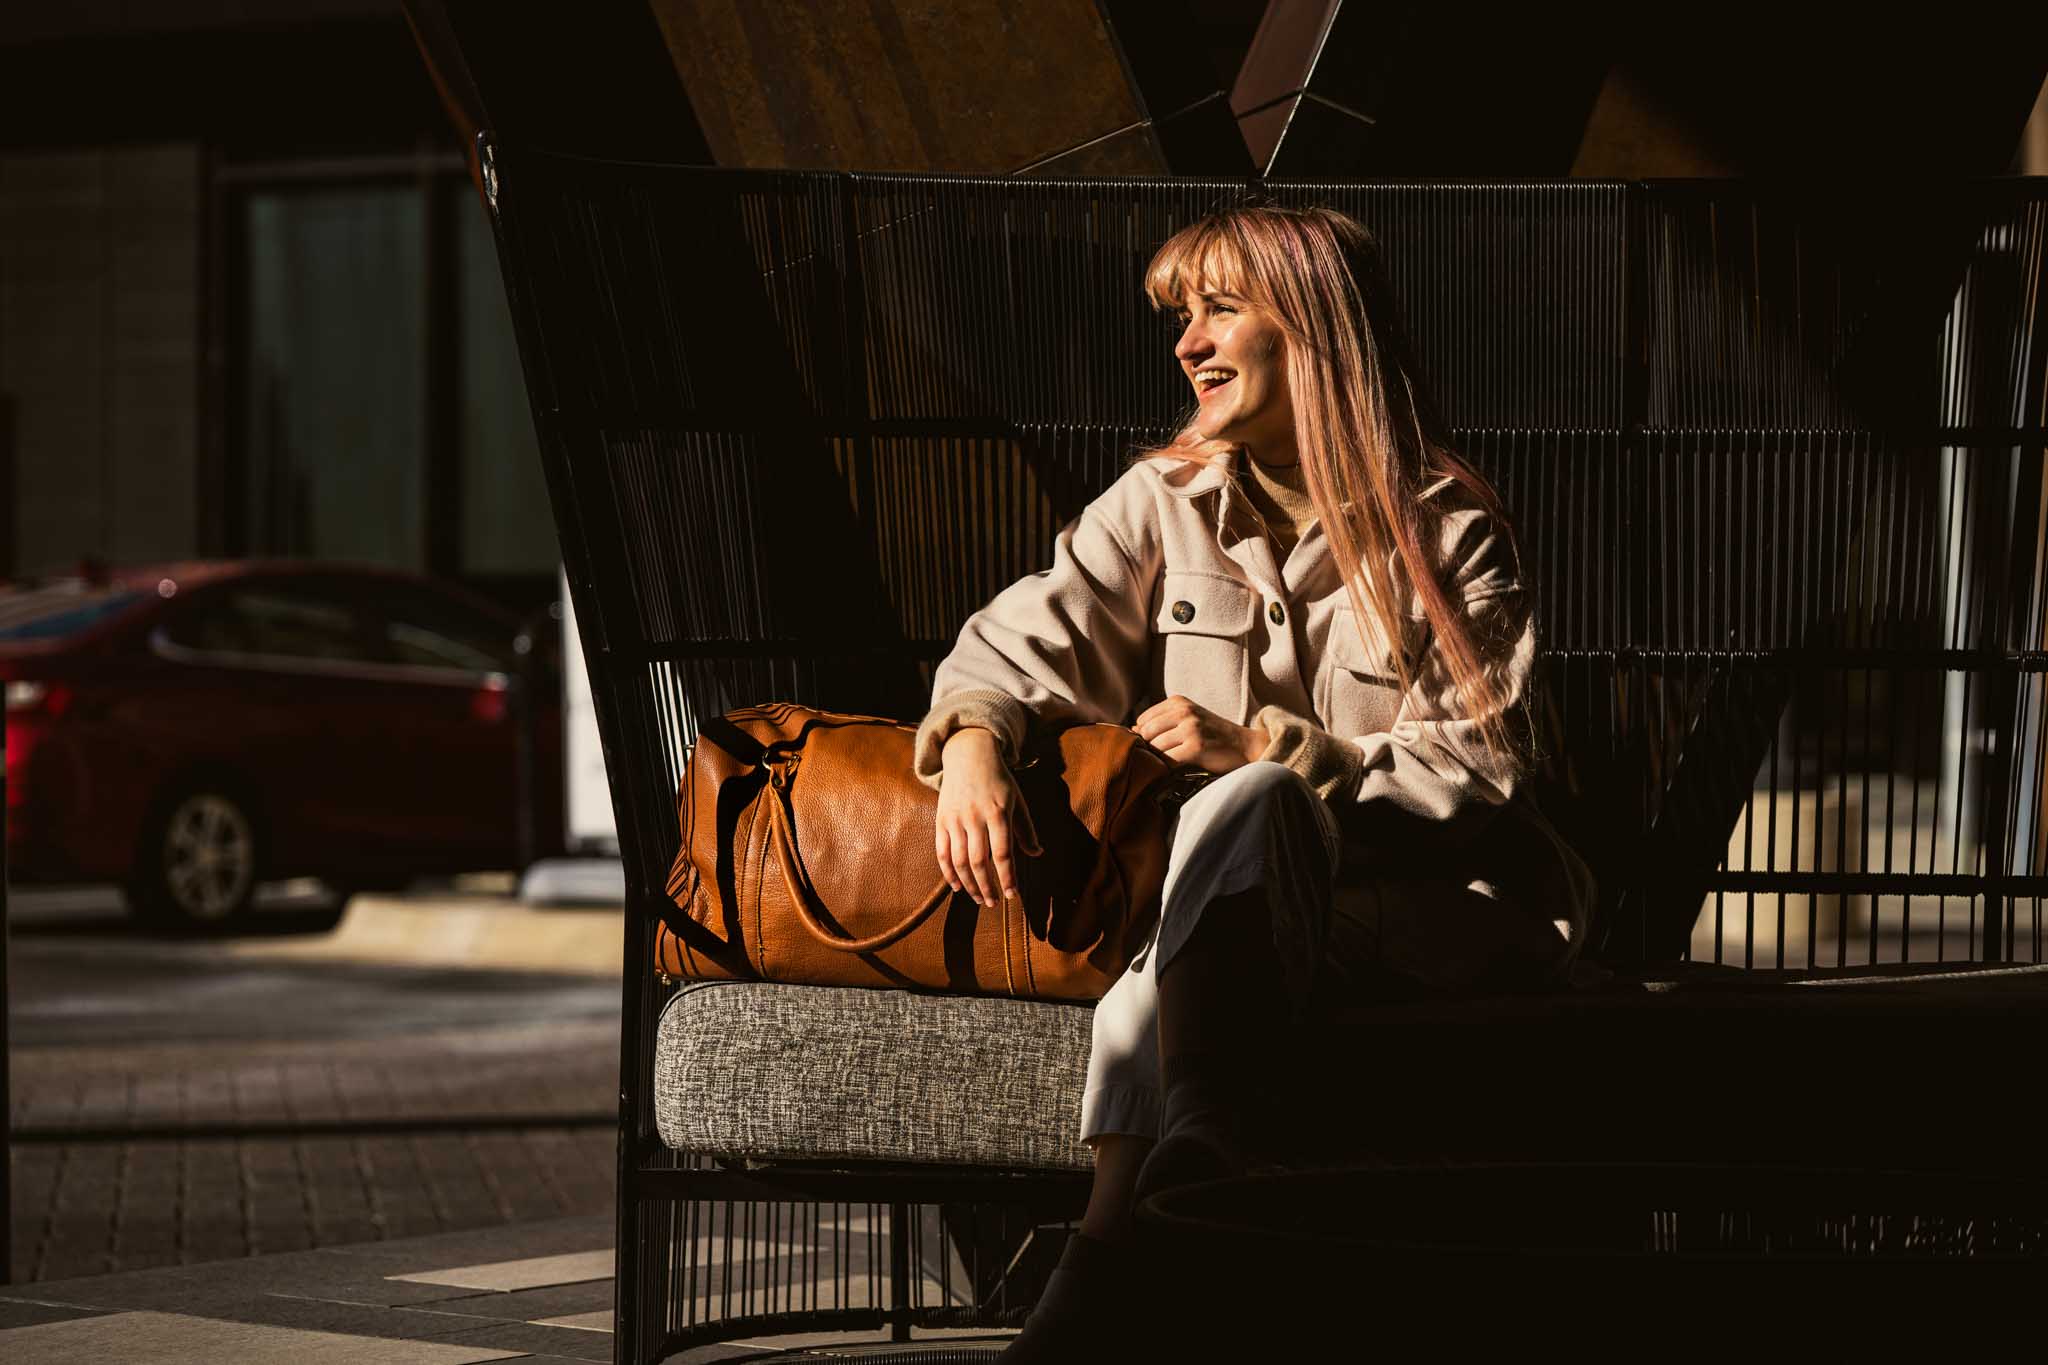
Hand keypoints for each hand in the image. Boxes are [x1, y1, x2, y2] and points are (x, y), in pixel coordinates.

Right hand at [934, 728, 1042, 908]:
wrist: (968, 754)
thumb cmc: (998, 779)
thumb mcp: (1017, 800)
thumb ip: (1026, 829)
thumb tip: (1037, 854)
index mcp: (998, 813)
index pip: (1002, 853)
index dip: (1007, 877)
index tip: (1013, 895)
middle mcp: (974, 817)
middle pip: (978, 862)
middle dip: (987, 887)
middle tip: (994, 903)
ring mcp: (955, 819)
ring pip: (958, 861)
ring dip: (969, 885)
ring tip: (979, 899)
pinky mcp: (941, 820)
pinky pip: (941, 852)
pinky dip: (948, 873)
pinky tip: (957, 887)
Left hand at [1132, 695, 1264, 773]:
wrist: (1245, 746)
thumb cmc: (1213, 735)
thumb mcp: (1189, 720)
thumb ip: (1162, 723)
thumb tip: (1131, 731)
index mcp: (1179, 702)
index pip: (1143, 719)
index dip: (1144, 736)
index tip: (1154, 747)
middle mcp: (1184, 711)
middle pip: (1146, 733)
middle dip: (1148, 749)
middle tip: (1157, 760)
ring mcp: (1191, 728)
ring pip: (1156, 747)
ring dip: (1158, 760)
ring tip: (1167, 765)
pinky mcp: (1197, 746)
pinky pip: (1168, 760)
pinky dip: (1167, 768)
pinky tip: (1175, 770)